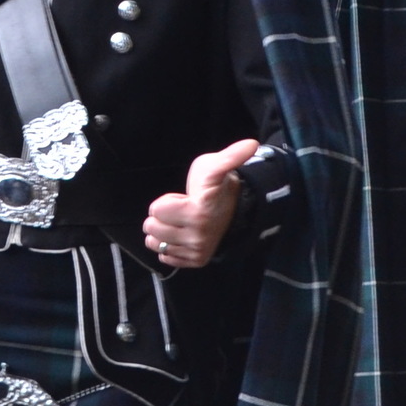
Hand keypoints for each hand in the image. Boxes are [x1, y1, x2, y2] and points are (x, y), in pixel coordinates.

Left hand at [143, 138, 259, 269]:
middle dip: (162, 216)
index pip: (156, 209)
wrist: (234, 209)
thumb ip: (230, 156)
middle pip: (152, 227)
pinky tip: (181, 236)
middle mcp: (198, 237)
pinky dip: (169, 246)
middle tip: (182, 210)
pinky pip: (165, 257)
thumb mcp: (217, 167)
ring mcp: (196, 251)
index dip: (167, 200)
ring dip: (163, 231)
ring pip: (156, 243)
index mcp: (198, 213)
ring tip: (181, 223)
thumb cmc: (216, 186)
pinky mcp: (195, 261)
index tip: (184, 199)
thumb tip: (252, 144)